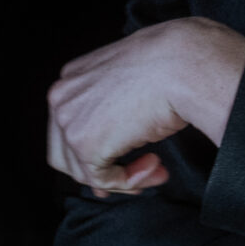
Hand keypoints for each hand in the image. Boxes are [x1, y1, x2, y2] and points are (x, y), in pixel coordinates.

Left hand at [46, 18, 244, 194]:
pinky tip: (154, 166)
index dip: (89, 153)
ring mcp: (68, 121)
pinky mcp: (84, 143)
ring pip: (82, 170)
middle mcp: (62, 97)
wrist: (182, 64)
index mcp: (73, 79)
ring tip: (155, 169)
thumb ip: (115, 113)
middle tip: (135, 178)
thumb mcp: (133, 87)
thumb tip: (114, 141)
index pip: (67, 127)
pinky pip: (101, 178)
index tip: (116, 166)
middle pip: (65, 152)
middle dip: (99, 172)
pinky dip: (129, 181)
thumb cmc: (169, 67)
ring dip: (122, 178)